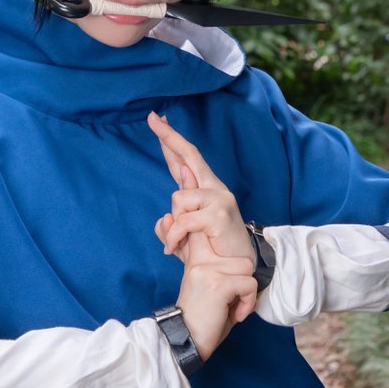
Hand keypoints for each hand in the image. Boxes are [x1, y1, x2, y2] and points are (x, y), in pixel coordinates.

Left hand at [148, 112, 254, 264]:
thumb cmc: (211, 251)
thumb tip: (164, 217)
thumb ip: (172, 226)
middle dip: (169, 137)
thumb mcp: (184, 238)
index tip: (157, 120)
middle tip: (153, 117)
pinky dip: (174, 238)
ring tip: (177, 243)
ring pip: (178, 198)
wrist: (235, 270)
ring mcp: (219, 198)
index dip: (170, 140)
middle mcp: (214, 188)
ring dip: (173, 226)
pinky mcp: (220, 213)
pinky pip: (183, 220)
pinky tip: (174, 250)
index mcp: (204, 190)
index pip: (185, 160)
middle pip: (190, 155)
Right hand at [174, 231, 256, 360]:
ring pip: (247, 266)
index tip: (231, 273)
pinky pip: (248, 284)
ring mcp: (208, 270)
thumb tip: (246, 263)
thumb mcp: (206, 288)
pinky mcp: (217, 284)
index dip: (226, 244)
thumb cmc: (200, 320)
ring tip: (233, 306)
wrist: (185, 341)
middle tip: (235, 296)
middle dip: (244, 277)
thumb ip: (220, 271)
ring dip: (246, 291)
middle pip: (240, 254)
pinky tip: (236, 315)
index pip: (210, 233)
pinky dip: (248, 303)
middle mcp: (200, 261)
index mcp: (196, 260)